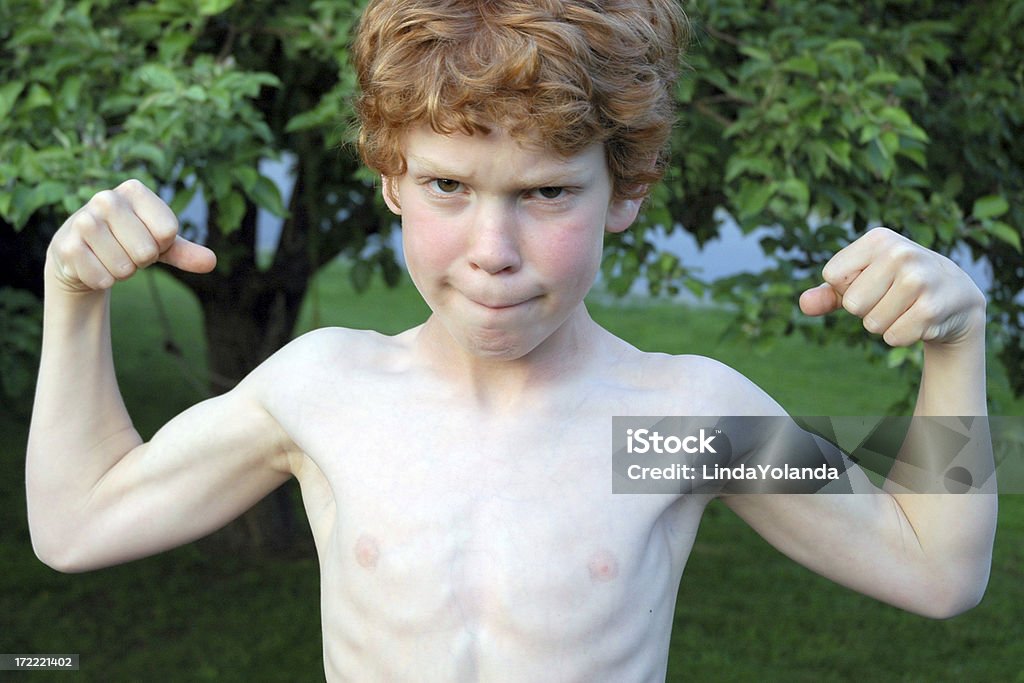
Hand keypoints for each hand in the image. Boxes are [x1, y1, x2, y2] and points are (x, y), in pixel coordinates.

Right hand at [47, 179, 215, 292]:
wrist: (80, 253)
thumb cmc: (127, 241)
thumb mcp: (160, 244)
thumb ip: (187, 252)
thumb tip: (211, 262)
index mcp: (134, 190)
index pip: (168, 232)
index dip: (162, 245)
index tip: (146, 238)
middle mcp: (106, 198)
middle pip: (148, 252)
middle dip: (141, 261)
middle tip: (125, 250)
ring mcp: (82, 221)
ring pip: (125, 268)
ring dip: (122, 272)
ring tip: (109, 256)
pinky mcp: (67, 246)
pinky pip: (103, 279)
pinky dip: (104, 280)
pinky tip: (92, 266)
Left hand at [799, 227, 985, 346]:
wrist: (954, 295)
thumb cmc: (896, 285)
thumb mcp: (862, 281)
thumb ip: (828, 293)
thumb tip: (804, 305)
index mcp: (878, 239)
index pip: (832, 276)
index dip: (847, 288)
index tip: (871, 282)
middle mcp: (900, 253)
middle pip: (852, 304)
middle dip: (866, 309)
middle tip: (892, 298)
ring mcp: (919, 279)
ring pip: (871, 324)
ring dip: (884, 324)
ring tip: (906, 307)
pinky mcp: (931, 308)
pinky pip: (892, 337)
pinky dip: (901, 335)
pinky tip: (920, 319)